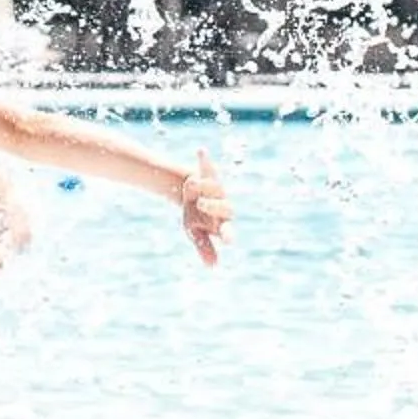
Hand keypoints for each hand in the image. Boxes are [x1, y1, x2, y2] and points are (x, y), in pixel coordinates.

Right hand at [178, 151, 230, 266]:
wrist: (189, 192)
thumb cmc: (196, 216)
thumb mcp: (195, 232)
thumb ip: (204, 247)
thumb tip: (212, 267)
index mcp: (221, 221)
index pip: (227, 229)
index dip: (227, 234)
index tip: (227, 241)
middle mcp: (223, 204)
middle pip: (226, 206)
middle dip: (214, 205)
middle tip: (200, 204)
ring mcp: (216, 187)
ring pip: (216, 187)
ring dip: (203, 185)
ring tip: (191, 182)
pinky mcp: (208, 172)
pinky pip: (207, 165)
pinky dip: (204, 158)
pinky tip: (201, 151)